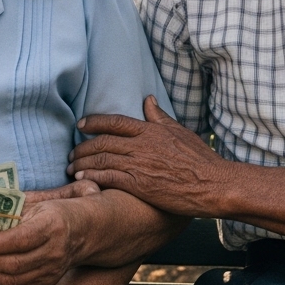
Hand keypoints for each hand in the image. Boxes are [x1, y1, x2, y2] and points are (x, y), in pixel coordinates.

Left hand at [0, 182, 100, 284]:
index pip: (21, 239)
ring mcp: (54, 269)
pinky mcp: (50, 281)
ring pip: (15, 280)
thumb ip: (12, 213)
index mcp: (52, 225)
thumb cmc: (55, 213)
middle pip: (14, 264)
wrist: (86, 231)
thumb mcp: (37, 205)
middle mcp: (55, 250)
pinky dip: (0, 283)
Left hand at [68, 96, 224, 218]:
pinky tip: (81, 180)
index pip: (114, 122)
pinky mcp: (139, 185)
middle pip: (102, 142)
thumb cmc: (200, 159)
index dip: (94, 122)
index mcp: (150, 131)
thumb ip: (159, 117)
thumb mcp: (180, 132)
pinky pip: (108, 178)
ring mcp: (139, 165)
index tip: (81, 124)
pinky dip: (91, 177)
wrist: (213, 184)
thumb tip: (148, 99)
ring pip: (100, 160)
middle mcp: (141, 145)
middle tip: (71, 152)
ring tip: (71, 167)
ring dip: (82, 163)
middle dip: (82, 147)